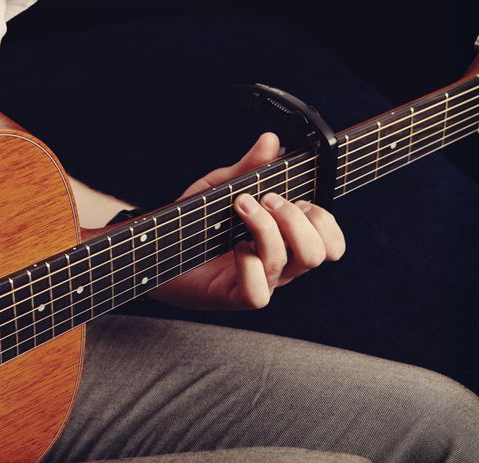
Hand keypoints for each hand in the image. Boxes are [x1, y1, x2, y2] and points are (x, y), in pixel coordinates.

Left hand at [150, 132, 345, 309]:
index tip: (292, 196)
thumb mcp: (220, 188)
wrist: (154, 250)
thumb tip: (271, 141)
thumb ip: (248, 168)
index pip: (332, 242)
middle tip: (262, 199)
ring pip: (289, 265)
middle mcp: (279, 264)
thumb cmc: (193, 223)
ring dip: (266, 228)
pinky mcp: (233, 297)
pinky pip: (257, 292)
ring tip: (240, 209)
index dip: (322, 219)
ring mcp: (259, 282)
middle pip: (318, 253)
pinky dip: (248, 265)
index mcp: (285, 241)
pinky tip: (232, 247)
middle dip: (293, 218)